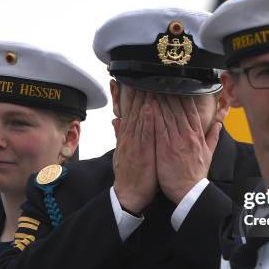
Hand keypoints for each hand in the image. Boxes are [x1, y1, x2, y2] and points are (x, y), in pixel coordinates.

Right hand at [113, 90, 157, 213]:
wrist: (128, 195)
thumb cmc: (130, 174)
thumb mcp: (122, 151)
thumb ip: (120, 134)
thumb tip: (116, 119)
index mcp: (127, 136)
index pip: (129, 110)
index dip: (132, 93)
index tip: (134, 78)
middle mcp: (129, 137)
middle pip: (133, 109)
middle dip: (137, 91)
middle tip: (141, 72)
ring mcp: (134, 144)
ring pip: (139, 117)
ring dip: (143, 99)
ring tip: (147, 82)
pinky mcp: (141, 153)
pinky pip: (144, 133)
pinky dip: (147, 119)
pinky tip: (151, 107)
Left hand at [152, 95, 221, 203]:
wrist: (189, 192)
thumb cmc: (196, 175)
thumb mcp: (209, 154)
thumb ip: (213, 137)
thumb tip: (219, 123)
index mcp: (197, 135)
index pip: (191, 111)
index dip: (184, 96)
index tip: (177, 85)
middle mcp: (187, 135)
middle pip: (178, 109)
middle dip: (170, 94)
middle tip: (162, 81)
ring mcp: (176, 140)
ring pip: (168, 115)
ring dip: (161, 100)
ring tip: (154, 87)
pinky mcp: (165, 147)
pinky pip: (159, 127)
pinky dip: (155, 115)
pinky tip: (149, 105)